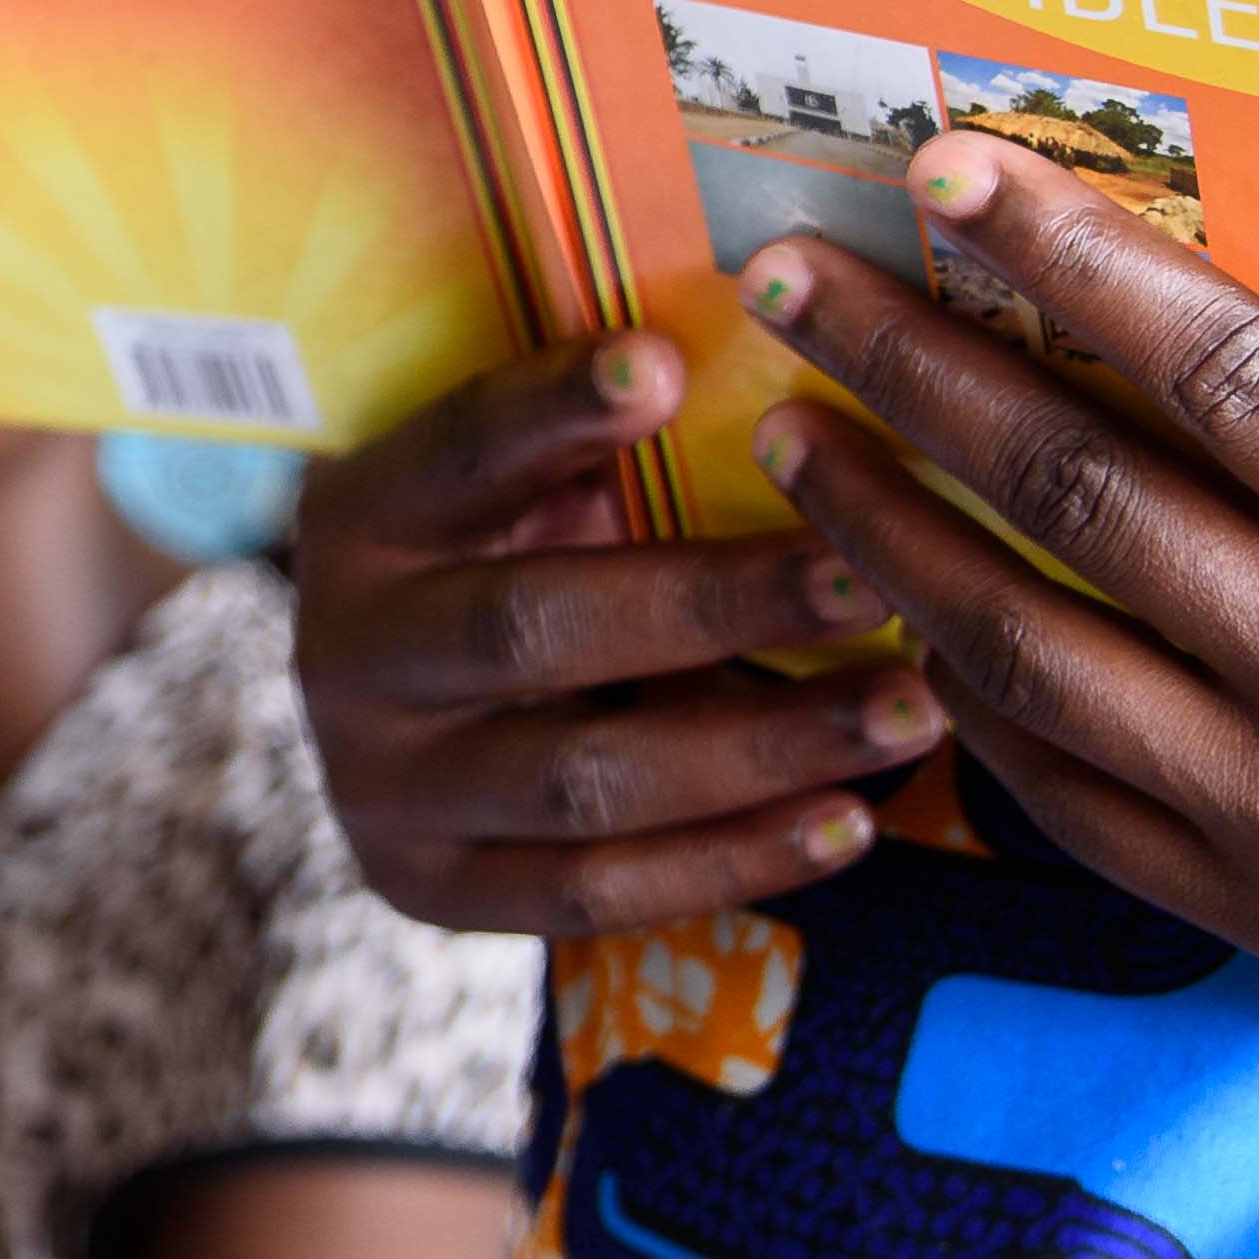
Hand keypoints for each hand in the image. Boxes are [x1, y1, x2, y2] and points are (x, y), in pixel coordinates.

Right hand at [293, 332, 952, 935]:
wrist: (393, 718)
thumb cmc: (510, 558)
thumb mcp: (529, 488)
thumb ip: (616, 454)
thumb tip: (808, 400)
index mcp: (364, 516)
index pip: (458, 450)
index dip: (554, 410)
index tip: (671, 366)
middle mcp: (348, 653)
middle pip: (531, 630)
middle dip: (715, 604)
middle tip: (865, 579)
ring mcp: (380, 786)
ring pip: (581, 779)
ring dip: (762, 748)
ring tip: (909, 712)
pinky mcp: (428, 889)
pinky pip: (595, 891)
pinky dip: (732, 861)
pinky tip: (849, 822)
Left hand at [729, 131, 1258, 1059]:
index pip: (1226, 379)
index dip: (1073, 266)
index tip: (952, 177)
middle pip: (1087, 508)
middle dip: (919, 378)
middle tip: (803, 285)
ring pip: (1033, 664)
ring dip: (893, 541)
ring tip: (801, 442)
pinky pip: (1071, 804)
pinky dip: (969, 701)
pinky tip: (906, 610)